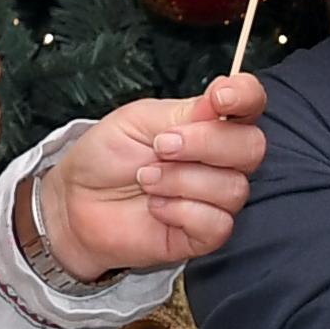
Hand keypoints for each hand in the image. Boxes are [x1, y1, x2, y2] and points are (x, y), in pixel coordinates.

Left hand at [39, 76, 270, 272]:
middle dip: (207, 143)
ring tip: (146, 180)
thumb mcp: (137, 120)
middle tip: (162, 146)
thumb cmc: (106, 156)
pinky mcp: (205, 233)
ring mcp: (215, 198)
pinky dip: (181, 212)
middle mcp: (221, 159)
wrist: (76, 202)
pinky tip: (156, 208)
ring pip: (233, 188)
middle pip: (252, 147)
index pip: (251, 102)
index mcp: (209, 123)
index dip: (246, 95)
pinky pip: (217, 223)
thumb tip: (218, 105)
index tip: (219, 97)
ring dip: (182, 181)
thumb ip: (182, 112)